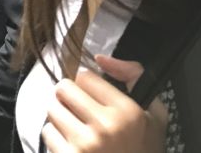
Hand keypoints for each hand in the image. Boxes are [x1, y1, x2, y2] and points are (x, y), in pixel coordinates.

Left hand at [41, 56, 166, 152]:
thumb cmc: (144, 151)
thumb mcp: (153, 115)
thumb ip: (133, 77)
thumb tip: (100, 57)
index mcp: (128, 112)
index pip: (85, 76)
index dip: (86, 85)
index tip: (92, 98)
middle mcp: (106, 126)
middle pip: (63, 88)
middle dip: (68, 98)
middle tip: (78, 112)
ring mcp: (85, 145)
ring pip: (52, 109)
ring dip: (61, 118)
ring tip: (76, 129)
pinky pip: (47, 132)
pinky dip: (56, 138)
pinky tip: (71, 146)